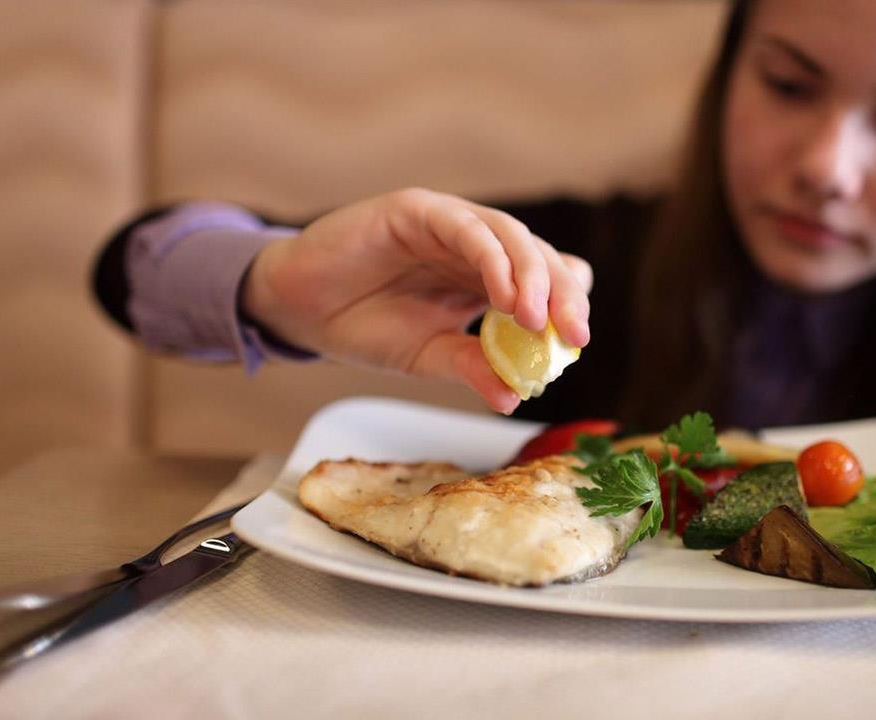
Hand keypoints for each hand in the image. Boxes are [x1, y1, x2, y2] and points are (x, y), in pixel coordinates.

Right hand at [241, 188, 592, 413]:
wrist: (298, 308)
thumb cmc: (363, 325)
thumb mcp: (427, 356)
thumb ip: (471, 367)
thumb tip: (514, 397)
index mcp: (485, 277)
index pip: (544, 282)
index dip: (567, 305)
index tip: (577, 344)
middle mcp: (475, 246)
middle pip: (539, 257)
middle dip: (561, 295)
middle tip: (573, 335)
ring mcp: (449, 223)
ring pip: (510, 237)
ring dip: (532, 276)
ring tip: (538, 319)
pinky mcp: (418, 209)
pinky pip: (466, 227)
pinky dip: (492, 259)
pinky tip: (504, 294)